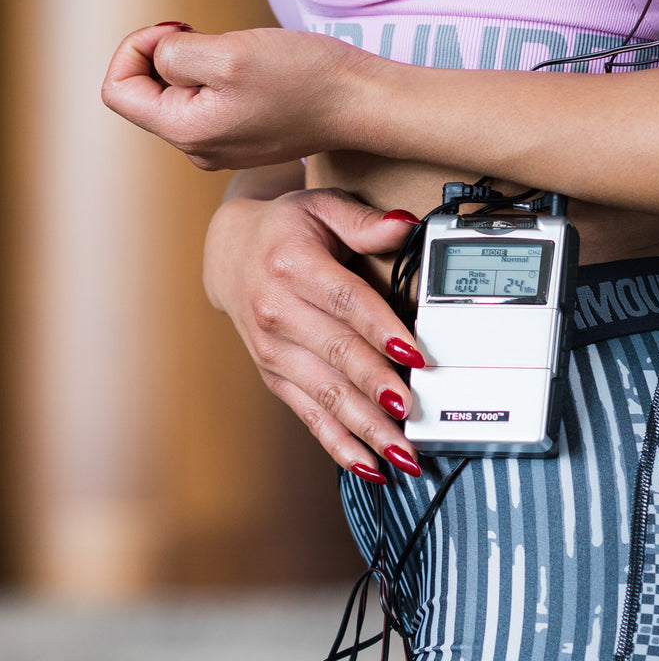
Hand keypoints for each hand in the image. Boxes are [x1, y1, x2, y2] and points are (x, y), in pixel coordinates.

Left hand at [101, 22, 374, 169]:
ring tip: (245, 56)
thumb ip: (173, 53)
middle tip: (216, 38)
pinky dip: (225, 77)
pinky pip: (212, 102)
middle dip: (172, 55)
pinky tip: (261, 73)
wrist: (363, 101)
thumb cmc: (305, 77)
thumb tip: (160, 58)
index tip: (183, 30)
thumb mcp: (227, 52)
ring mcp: (224, 146)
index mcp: (186, 132)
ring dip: (202, 65)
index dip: (137, 47)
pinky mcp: (248, 136)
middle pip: (148, 92)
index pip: (119, 88)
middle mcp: (199, 148)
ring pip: (182, 94)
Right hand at [205, 185, 425, 479]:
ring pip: (325, 394)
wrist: (230, 252)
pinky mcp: (274, 376)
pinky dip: (339, 443)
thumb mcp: (323, 206)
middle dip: (378, 388)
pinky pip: (308, 415)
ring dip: (366, 426)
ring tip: (402, 451)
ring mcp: (272, 350)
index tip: (415, 354)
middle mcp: (276, 312)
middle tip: (413, 413)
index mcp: (293, 265)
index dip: (381, 331)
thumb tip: (404, 226)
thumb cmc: (287, 228)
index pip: (346, 302)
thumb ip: (365, 221)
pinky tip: (370, 466)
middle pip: (338, 355)